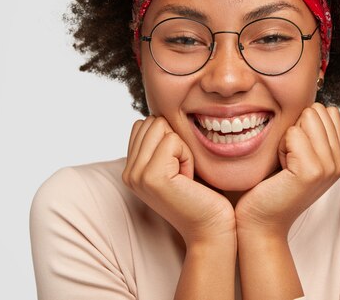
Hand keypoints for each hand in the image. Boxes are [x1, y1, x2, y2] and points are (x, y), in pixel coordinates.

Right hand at [122, 116, 235, 244]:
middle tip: (184, 172)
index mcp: (131, 168)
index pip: (144, 124)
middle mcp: (128, 172)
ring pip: (161, 127)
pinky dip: (187, 156)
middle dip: (175, 140)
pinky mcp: (152, 177)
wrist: (211, 227)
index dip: (169, 137)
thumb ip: (160, 142)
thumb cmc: (201, 194)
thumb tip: (158, 112)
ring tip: (185, 174)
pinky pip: (173, 141)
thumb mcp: (176, 163)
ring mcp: (137, 175)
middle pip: (152, 121)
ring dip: (182, 148)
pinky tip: (188, 179)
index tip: (178, 166)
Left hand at [235, 103, 339, 237]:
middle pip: (317, 110)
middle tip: (286, 158)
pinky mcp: (311, 171)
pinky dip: (280, 146)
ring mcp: (329, 167)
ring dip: (286, 137)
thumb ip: (311, 133)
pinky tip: (279, 169)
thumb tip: (310, 102)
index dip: (304, 123)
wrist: (261, 221)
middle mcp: (339, 162)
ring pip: (305, 118)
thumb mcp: (297, 156)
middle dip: (295, 128)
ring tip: (283, 163)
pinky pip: (293, 133)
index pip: (328, 111)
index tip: (294, 151)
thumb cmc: (271, 186)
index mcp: (339, 157)